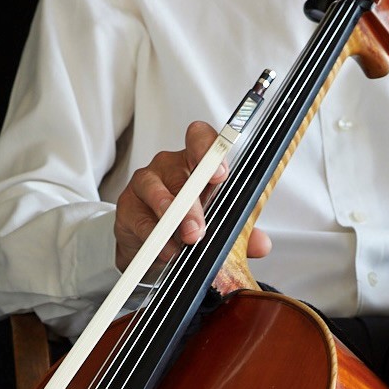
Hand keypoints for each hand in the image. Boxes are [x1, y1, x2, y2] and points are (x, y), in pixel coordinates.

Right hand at [113, 121, 270, 271]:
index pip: (200, 138)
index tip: (219, 173)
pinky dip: (153, 237)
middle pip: (181, 174)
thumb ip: (242, 233)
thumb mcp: (219, 226)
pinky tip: (166, 250)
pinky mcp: (127, 205)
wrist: (152, 247)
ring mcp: (146, 182)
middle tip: (198, 230)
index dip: (208, 148)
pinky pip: (139, 218)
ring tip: (182, 242)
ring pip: (156, 192)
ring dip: (171, 219)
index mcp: (196, 162)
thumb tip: (261, 244)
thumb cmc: (189, 223)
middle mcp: (170, 166)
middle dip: (192, 205)